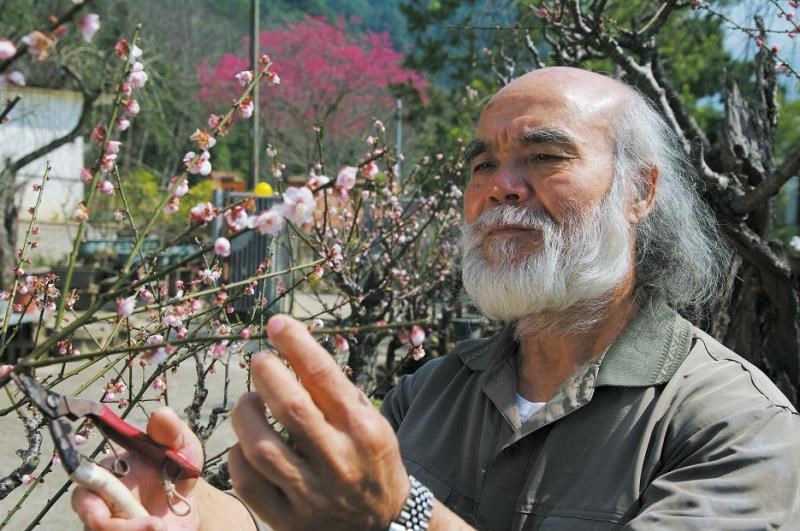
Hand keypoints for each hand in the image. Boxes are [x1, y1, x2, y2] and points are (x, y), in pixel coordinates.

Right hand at [71, 407, 202, 530]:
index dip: (91, 510)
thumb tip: (161, 414)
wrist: (187, 498)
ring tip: (164, 528)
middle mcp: (102, 508)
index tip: (105, 517)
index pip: (84, 497)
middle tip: (157, 526)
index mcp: (106, 478)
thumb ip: (171, 432)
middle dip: (123, 530)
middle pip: (95, 528)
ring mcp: (113, 525)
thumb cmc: (175, 467)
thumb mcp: (181, 447)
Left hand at [229, 314, 409, 530]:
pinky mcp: (289, 520)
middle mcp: (338, 461)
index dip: (297, 344)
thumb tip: (298, 351)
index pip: (325, 377)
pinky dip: (238, 456)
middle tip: (260, 360)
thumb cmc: (373, 462)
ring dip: (246, 414)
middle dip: (266, 373)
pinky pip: (248, 482)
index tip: (277, 323)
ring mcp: (312, 494)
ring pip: (260, 446)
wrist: (381, 527)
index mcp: (363, 431)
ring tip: (250, 401)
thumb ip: (339, 393)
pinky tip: (246, 443)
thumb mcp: (373, 424)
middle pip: (290, 407)